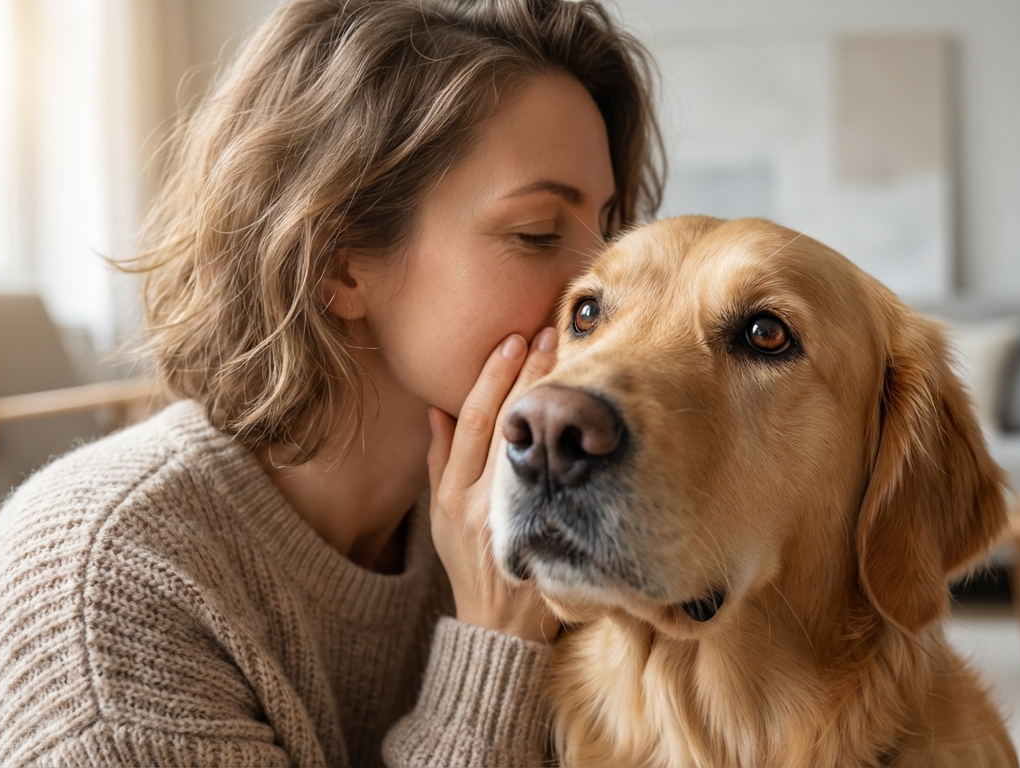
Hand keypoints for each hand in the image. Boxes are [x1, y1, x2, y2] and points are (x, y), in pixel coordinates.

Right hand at [426, 328, 560, 643]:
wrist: (497, 623)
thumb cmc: (470, 561)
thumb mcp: (441, 514)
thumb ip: (440, 459)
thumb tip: (437, 407)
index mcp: (452, 493)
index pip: (472, 421)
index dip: (490, 378)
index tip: (510, 342)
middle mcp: (480, 502)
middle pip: (506, 425)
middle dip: (526, 376)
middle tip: (548, 333)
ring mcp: (516, 517)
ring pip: (534, 446)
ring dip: (550, 399)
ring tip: (567, 358)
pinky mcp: (544, 533)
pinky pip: (557, 481)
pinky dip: (568, 444)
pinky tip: (582, 415)